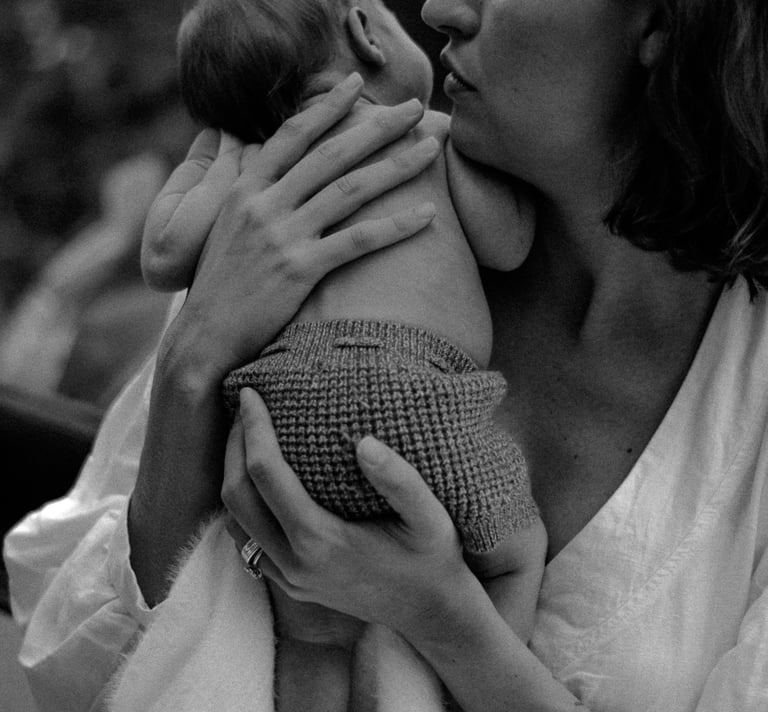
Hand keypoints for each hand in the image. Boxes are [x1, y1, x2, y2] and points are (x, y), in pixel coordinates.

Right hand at [157, 73, 440, 379]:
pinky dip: (396, 226)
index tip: (356, 84)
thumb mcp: (225, 224)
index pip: (292, 135)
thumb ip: (250, 191)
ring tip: (430, 149)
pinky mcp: (299, 270)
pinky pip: (358, 241)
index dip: (327, 106)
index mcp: (245, 188)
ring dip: (396, 165)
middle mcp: (264, 205)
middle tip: (415, 108)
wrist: (203, 333)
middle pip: (331, 154)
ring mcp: (282, 236)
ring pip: (350, 189)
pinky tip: (428, 215)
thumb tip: (266, 160)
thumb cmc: (220, 281)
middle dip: (377, 125)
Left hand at [221, 388, 475, 637]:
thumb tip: (364, 442)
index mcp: (322, 541)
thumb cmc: (431, 560)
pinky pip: (247, 543)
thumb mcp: (430, 517)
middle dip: (233, 448)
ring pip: (234, 523)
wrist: (430, 613)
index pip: (266, 474)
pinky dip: (242, 507)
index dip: (254, 429)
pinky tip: (259, 483)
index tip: (250, 395)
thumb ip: (400, 480)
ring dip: (232, 477)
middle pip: (237, 497)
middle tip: (244, 411)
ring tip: (246, 439)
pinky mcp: (291, 585)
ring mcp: (289, 579)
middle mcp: (296, 563)